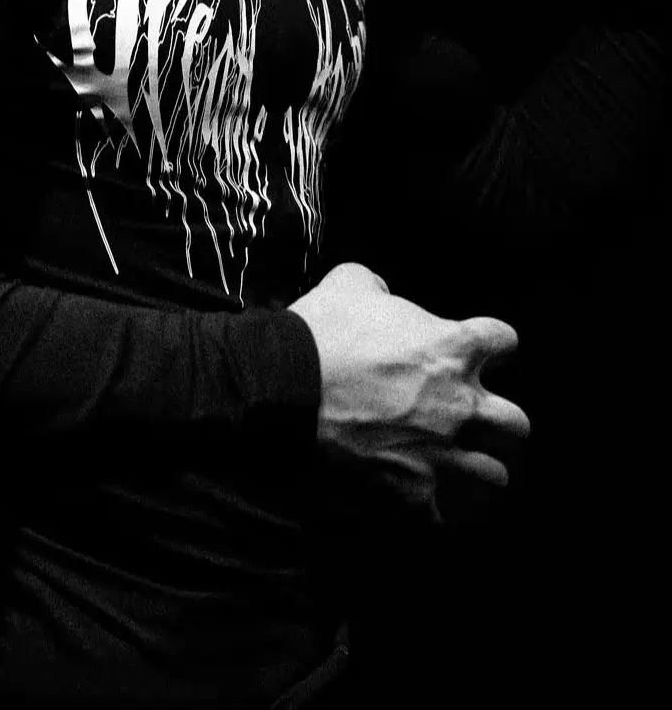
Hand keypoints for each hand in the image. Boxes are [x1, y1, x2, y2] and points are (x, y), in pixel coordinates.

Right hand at [288, 263, 529, 524]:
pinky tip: (421, 500)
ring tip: (456, 468)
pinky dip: (434, 507)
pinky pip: (444, 515)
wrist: (282, 391)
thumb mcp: (349, 284)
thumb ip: (378, 287)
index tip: (473, 352)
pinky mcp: (413, 495)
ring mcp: (440, 454)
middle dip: (497, 422)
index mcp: (452, 349)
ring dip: (476, 469)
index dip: (490, 345)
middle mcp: (459, 405)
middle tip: (469, 419)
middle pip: (516, 424)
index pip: (504, 341)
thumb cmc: (318, 335)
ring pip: (494, 476)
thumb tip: (380, 294)